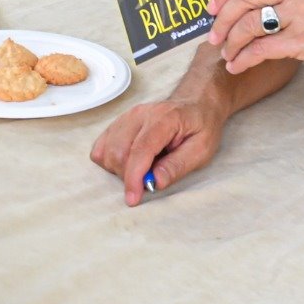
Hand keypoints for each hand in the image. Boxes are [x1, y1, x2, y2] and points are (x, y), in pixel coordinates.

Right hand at [91, 93, 233, 202]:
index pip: (140, 150)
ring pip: (106, 151)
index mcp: (164, 119)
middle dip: (128, 176)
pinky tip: (128, 162)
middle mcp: (140, 114)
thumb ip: (178, 166)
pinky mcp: (119, 122)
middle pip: (118, 152)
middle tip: (148, 181)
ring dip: (119, 170)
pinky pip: (101, 146)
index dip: (133, 177)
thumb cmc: (201, 127)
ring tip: (142, 170)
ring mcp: (126, 117)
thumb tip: (154, 182)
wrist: (196, 104)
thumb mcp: (201, 150)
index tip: (133, 199)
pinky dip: (109, 160)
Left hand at [205, 0, 303, 76]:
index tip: (211, 8)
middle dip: (222, 20)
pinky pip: (262, 50)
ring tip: (227, 54)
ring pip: (250, 25)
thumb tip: (234, 1)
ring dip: (231, 43)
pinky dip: (244, 59)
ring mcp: (303, 14)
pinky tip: (238, 66)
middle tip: (214, 37)